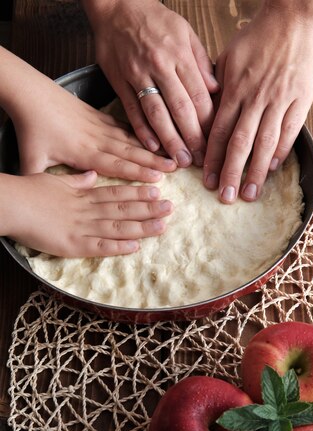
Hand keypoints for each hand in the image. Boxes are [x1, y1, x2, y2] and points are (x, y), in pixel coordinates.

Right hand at [1, 171, 172, 256]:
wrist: (11, 204)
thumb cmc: (28, 191)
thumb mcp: (55, 180)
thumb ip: (77, 180)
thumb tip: (92, 175)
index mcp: (84, 195)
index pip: (117, 193)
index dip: (138, 192)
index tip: (157, 190)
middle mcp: (88, 211)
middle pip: (124, 208)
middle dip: (148, 208)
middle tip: (170, 206)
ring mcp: (82, 228)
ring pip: (118, 227)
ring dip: (142, 227)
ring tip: (162, 225)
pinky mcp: (73, 245)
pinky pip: (100, 247)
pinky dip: (119, 247)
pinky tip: (136, 246)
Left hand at [14, 79, 176, 181]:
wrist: (30, 93)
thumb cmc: (30, 128)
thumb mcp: (31, 159)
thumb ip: (41, 181)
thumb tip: (50, 202)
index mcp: (83, 152)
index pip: (116, 165)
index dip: (138, 173)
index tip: (158, 179)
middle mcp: (97, 139)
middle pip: (130, 152)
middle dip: (155, 161)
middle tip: (176, 167)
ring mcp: (100, 126)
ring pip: (131, 139)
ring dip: (152, 148)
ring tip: (172, 153)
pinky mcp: (98, 116)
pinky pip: (124, 126)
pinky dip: (140, 133)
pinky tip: (153, 137)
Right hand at [84, 0, 218, 166]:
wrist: (116, 5)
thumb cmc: (154, 20)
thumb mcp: (185, 32)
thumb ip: (201, 62)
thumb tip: (218, 91)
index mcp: (179, 54)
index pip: (199, 95)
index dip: (208, 123)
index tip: (215, 143)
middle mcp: (159, 66)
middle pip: (180, 109)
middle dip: (192, 138)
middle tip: (200, 161)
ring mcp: (137, 75)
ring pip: (156, 114)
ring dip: (170, 141)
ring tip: (180, 161)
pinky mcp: (119, 81)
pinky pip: (132, 110)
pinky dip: (142, 131)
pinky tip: (153, 148)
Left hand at [204, 5, 312, 202]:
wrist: (292, 20)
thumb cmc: (257, 39)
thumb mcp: (227, 59)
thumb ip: (217, 89)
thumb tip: (205, 116)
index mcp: (235, 90)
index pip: (219, 131)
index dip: (211, 158)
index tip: (206, 180)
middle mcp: (255, 98)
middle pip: (240, 143)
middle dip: (231, 173)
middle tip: (225, 197)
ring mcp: (279, 100)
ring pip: (265, 142)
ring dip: (256, 171)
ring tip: (250, 194)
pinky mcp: (300, 100)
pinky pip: (289, 132)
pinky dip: (280, 152)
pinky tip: (272, 168)